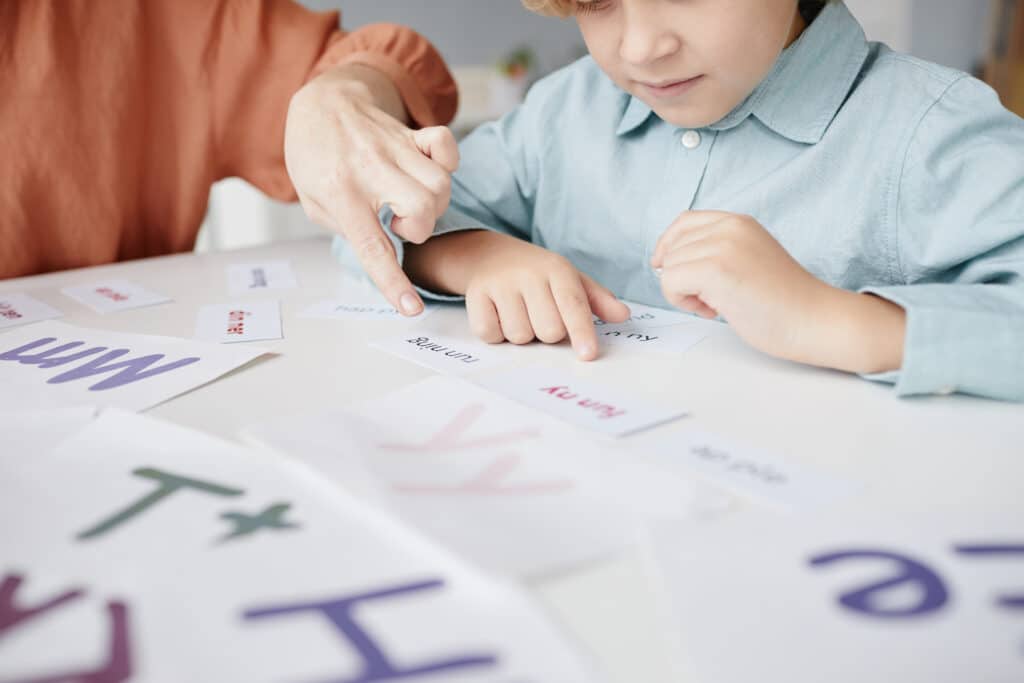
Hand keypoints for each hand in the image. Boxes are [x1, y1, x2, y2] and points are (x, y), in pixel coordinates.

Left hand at [285, 63, 458, 315]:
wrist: (322, 102)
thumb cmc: (314, 158)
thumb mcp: (312, 201)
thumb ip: (346, 227)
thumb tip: (384, 247)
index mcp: (340, 192)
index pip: (373, 246)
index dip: (394, 282)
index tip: (411, 308)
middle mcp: (371, 168)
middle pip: (423, 208)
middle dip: (420, 227)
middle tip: (398, 221)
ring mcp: (394, 147)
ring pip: (440, 184)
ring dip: (433, 204)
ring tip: (408, 200)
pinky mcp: (412, 133)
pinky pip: (446, 145)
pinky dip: (448, 162)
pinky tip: (430, 170)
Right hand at [405, 231, 630, 360]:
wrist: (490, 255)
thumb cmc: (538, 275)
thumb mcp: (570, 280)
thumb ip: (597, 300)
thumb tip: (623, 315)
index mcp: (557, 269)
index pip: (573, 305)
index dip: (581, 332)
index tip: (588, 354)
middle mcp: (528, 274)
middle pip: (548, 330)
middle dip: (548, 334)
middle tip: (541, 318)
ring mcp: (500, 284)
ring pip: (519, 336)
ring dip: (522, 334)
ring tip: (519, 314)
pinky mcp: (475, 295)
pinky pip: (491, 334)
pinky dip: (496, 334)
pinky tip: (500, 316)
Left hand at [651, 211, 904, 372]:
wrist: (814, 320)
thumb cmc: (784, 302)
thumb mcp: (748, 259)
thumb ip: (716, 252)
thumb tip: (666, 262)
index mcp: (739, 222)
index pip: (684, 223)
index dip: (668, 247)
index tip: (666, 269)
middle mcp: (730, 227)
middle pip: (672, 247)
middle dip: (680, 276)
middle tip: (711, 299)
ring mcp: (723, 246)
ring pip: (668, 267)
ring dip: (683, 292)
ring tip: (717, 305)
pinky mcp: (716, 269)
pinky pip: (670, 282)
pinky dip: (682, 301)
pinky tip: (713, 311)